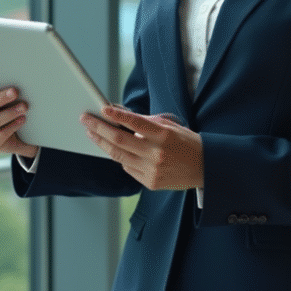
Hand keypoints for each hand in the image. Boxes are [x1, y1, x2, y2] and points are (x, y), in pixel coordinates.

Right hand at [0, 68, 39, 159]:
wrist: (14, 136)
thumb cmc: (7, 108)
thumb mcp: (3, 98)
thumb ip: (2, 87)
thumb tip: (18, 72)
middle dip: (0, 98)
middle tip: (15, 91)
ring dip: (10, 113)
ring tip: (24, 107)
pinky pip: (1, 135)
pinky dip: (13, 126)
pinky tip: (22, 119)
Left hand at [81, 105, 203, 190]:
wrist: (205, 169)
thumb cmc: (186, 143)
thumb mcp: (171, 126)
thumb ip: (146, 122)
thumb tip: (120, 114)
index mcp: (164, 136)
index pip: (135, 123)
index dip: (117, 116)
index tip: (102, 108)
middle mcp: (156, 154)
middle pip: (120, 140)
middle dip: (99, 128)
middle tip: (85, 119)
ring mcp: (152, 170)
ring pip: (119, 156)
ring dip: (102, 143)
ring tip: (91, 132)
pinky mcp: (150, 182)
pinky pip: (128, 168)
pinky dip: (120, 157)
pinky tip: (112, 149)